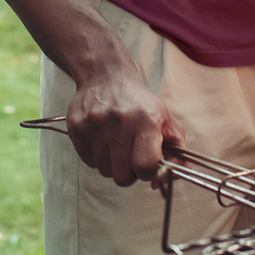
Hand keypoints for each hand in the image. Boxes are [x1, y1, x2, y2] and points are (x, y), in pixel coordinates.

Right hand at [65, 67, 183, 186]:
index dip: (148, 172)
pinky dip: (97, 156)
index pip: (146, 166)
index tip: (148, 164)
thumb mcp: (166, 120)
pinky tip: (103, 138)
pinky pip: (88, 162)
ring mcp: (96, 126)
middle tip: (132, 156)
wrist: (106, 77)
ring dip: (113, 164)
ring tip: (116, 143)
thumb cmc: (140, 104)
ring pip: (104, 171)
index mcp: (147, 120)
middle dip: (130, 173)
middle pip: (122, 177)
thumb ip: (177, 150)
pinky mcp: (77, 128)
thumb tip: (172, 178)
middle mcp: (120, 122)